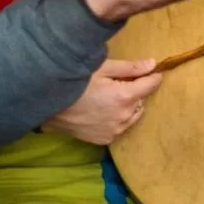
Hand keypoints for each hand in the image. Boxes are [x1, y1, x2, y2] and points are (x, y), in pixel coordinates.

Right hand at [42, 59, 160, 144]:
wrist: (50, 104)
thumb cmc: (76, 81)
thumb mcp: (102, 68)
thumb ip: (130, 67)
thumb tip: (153, 64)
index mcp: (125, 97)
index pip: (151, 85)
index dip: (153, 76)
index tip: (152, 70)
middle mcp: (124, 117)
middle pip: (142, 101)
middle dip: (136, 91)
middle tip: (119, 82)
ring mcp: (115, 131)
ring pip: (133, 115)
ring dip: (128, 106)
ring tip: (111, 96)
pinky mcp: (106, 139)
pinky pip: (120, 126)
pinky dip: (117, 118)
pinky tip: (102, 109)